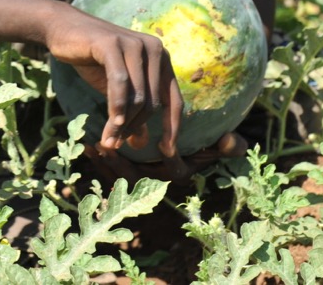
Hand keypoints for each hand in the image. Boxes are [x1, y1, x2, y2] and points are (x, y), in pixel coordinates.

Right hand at [42, 6, 183, 157]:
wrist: (64, 29)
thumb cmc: (93, 59)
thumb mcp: (116, 88)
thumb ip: (132, 111)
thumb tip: (140, 144)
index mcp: (161, 59)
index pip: (174, 99)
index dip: (173, 127)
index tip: (167, 152)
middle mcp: (154, 49)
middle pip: (152, 102)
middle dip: (134, 127)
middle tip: (116, 143)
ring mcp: (134, 44)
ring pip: (137, 96)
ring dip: (123, 123)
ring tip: (109, 139)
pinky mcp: (113, 44)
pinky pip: (120, 83)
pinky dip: (116, 106)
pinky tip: (111, 123)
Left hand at [82, 131, 246, 185]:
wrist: (177, 152)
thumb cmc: (199, 148)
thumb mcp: (215, 146)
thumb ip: (228, 145)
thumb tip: (234, 141)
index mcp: (179, 173)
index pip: (175, 170)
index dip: (171, 159)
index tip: (164, 145)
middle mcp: (157, 181)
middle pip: (138, 176)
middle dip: (123, 163)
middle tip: (111, 145)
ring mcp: (139, 180)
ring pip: (120, 174)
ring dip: (106, 162)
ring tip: (94, 145)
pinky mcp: (125, 174)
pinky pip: (110, 171)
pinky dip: (99, 160)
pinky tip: (87, 145)